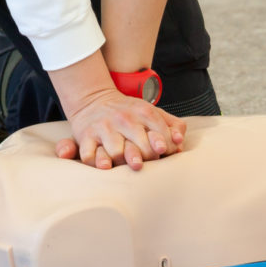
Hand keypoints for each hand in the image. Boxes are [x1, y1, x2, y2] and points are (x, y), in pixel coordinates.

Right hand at [54, 86, 184, 170]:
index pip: (161, 134)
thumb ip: (172, 125)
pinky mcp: (86, 136)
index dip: (166, 146)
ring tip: (125, 166)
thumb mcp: (151, 111)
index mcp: (143, 112)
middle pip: (141, 146)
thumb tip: (179, 143)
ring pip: (116, 152)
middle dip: (147, 157)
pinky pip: (90, 155)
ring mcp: (104, 128)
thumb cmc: (128, 113)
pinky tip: (105, 167)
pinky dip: (97, 162)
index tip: (163, 152)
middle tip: (146, 162)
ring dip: (122, 162)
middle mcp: (124, 119)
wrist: (93, 99)